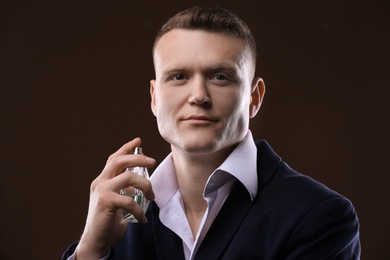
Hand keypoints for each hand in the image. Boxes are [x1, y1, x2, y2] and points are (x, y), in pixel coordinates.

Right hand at [76, 137, 155, 258]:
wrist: (96, 240)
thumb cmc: (108, 222)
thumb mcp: (117, 202)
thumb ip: (125, 191)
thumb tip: (139, 184)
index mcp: (103, 180)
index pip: (114, 159)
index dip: (126, 148)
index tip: (138, 140)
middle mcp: (100, 182)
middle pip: (119, 161)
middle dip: (138, 158)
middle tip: (153, 161)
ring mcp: (101, 191)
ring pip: (128, 177)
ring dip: (145, 185)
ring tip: (152, 196)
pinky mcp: (105, 202)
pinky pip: (129, 200)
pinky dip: (139, 211)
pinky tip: (142, 219)